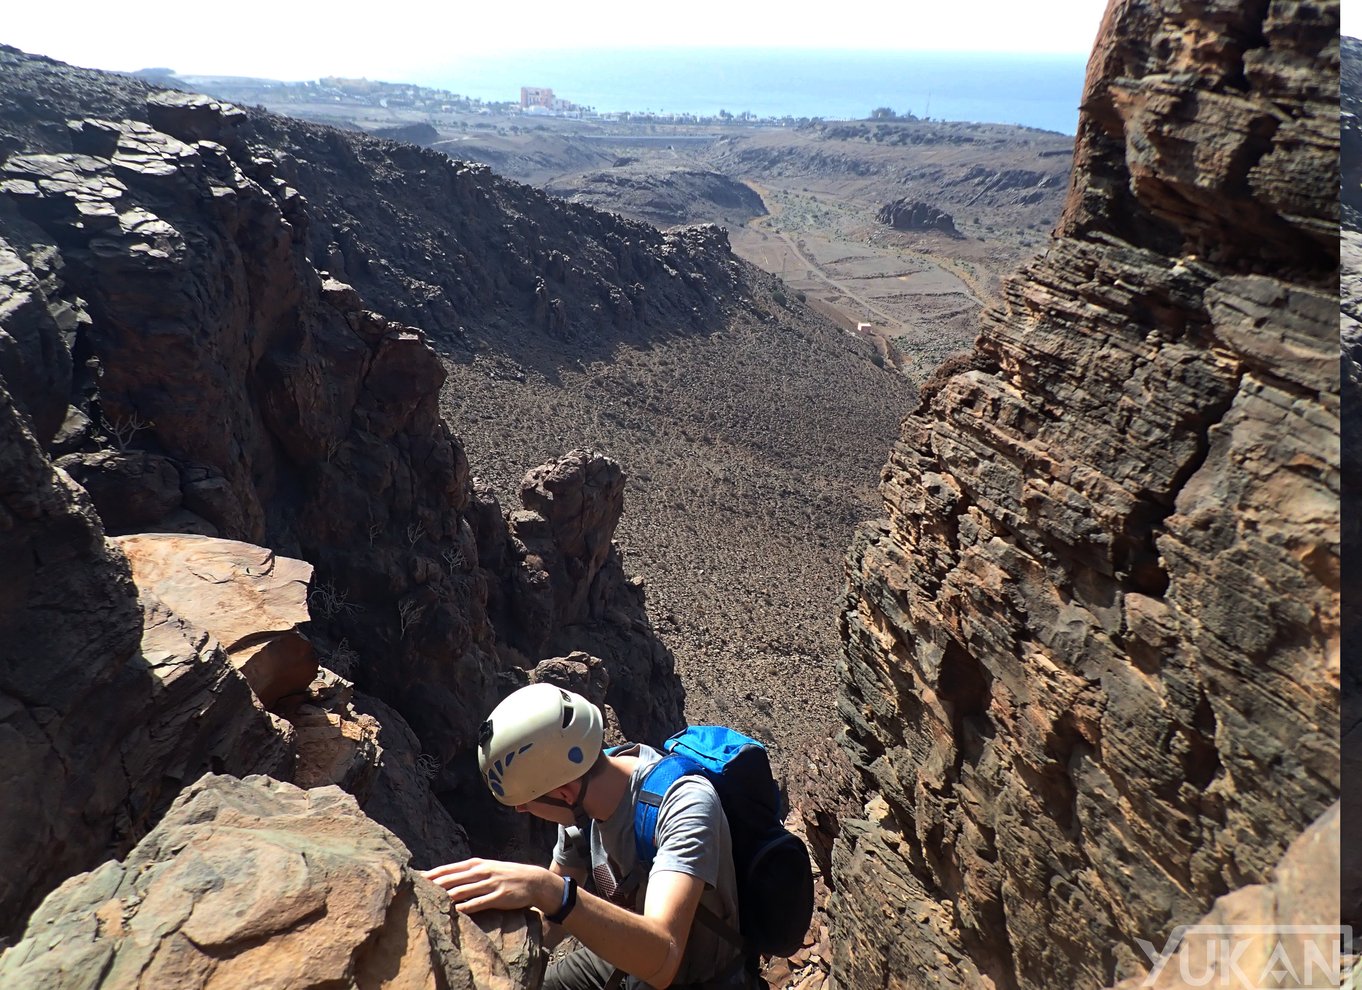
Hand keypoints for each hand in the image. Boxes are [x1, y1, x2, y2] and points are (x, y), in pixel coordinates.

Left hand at [421, 858, 556, 914]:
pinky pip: (478, 903)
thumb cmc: (505, 875)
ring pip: (463, 890)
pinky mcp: (499, 896)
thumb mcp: (487, 868)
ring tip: (430, 902)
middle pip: (452, 879)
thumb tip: (445, 879)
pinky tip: (454, 912)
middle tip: (415, 890)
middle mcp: (481, 872)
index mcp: (476, 864)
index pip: (449, 868)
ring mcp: (490, 884)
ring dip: (446, 896)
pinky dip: (465, 907)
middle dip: (433, 885)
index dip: (432, 874)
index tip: (415, 878)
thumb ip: (468, 873)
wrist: (533, 880)